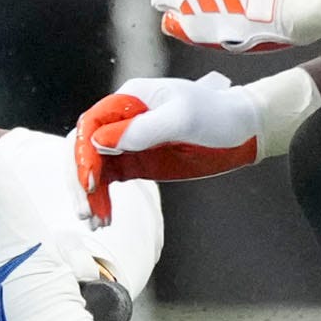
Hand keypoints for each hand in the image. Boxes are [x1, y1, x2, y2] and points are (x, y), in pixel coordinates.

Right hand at [75, 73, 266, 221]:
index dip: (84, 153)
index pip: (91, 124)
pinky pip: (108, 181)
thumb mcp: (182, 118)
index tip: (91, 181)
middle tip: (86, 210)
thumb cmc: (216, 114)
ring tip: (94, 221)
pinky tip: (104, 217)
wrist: (241, 128)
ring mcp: (128, 143)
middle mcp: (121, 120)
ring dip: (89, 195)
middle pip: (85, 148)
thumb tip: (101, 141)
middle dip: (80, 179)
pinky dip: (102, 199)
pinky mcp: (136, 162)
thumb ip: (143, 129)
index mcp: (129, 99)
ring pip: (94, 168)